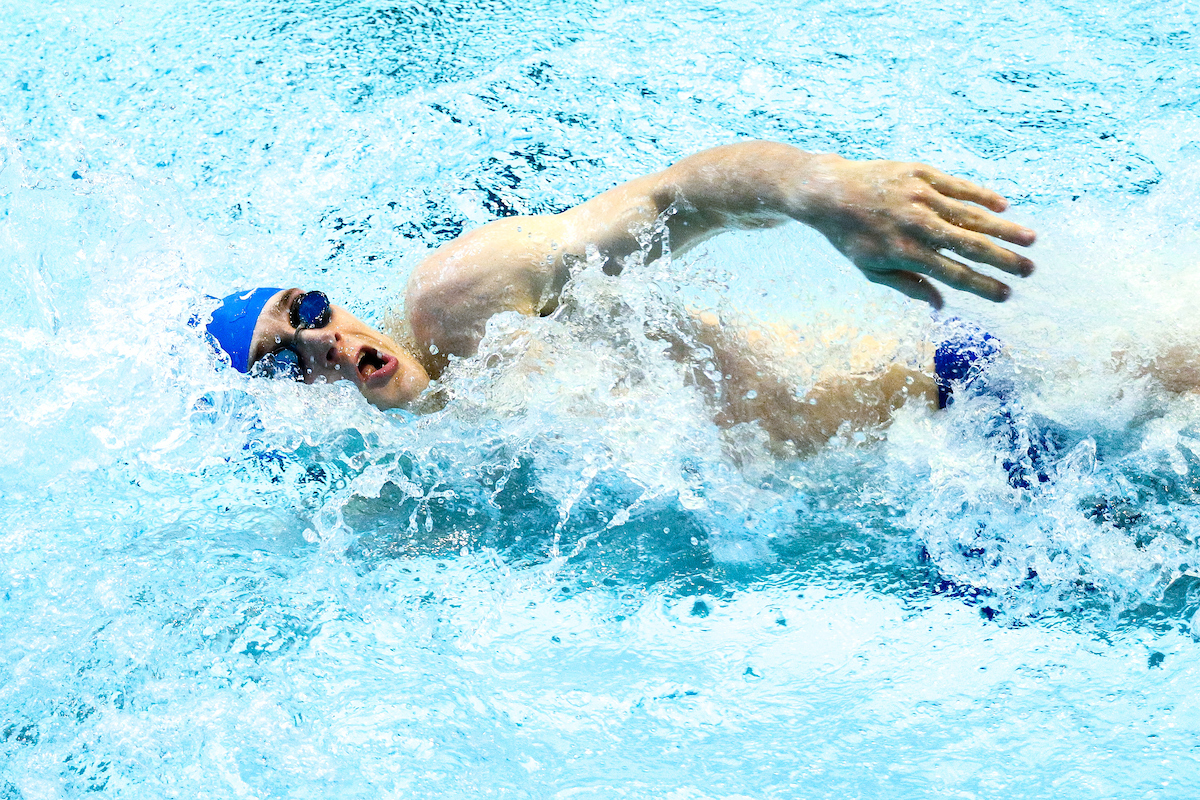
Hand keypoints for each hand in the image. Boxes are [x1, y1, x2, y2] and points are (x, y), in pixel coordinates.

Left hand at [800, 157, 1035, 307]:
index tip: (1006, 294)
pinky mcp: (921, 173)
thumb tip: (942, 306)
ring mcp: (920, 196)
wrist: (829, 192)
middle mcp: (916, 225)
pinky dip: (983, 197)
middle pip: (969, 245)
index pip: (953, 274)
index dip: (982, 286)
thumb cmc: (851, 237)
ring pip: (971, 215)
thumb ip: (908, 286)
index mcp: (904, 253)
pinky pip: (959, 186)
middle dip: (1003, 259)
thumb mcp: (872, 269)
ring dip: (1004, 228)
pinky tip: (1004, 208)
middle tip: (1030, 269)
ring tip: (1030, 239)